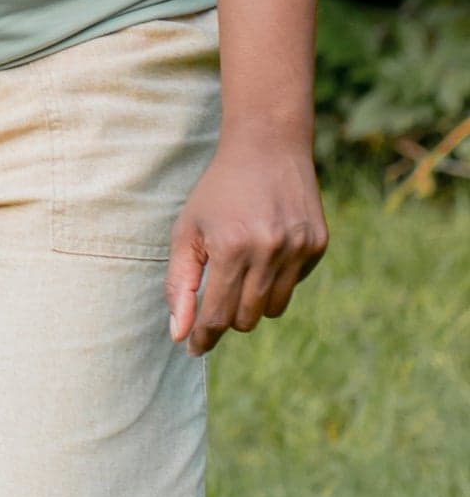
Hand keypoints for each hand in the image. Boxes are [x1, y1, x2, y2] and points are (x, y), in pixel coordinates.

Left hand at [165, 132, 326, 353]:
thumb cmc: (217, 193)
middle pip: (246, 317)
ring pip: (273, 308)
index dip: (203, 335)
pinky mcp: (318, 245)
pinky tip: (265, 250)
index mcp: (231, 248)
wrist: (267, 148)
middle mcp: (269, 251)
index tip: (193, 348)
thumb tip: (179, 332)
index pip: (217, 314)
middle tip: (213, 300)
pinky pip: (294, 285)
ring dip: (252, 302)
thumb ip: (179, 284)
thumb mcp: (186, 232)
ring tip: (239, 271)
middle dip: (226, 317)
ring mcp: (299, 249)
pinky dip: (276, 280)